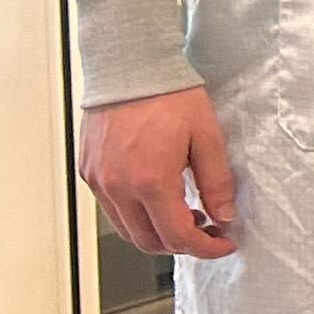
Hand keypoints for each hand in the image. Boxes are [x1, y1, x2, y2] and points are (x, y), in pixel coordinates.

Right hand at [77, 86, 237, 258]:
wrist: (131, 66)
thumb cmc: (169, 95)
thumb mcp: (208, 137)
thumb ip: (217, 182)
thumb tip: (223, 215)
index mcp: (150, 181)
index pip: (178, 237)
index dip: (205, 247)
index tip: (222, 243)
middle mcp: (118, 186)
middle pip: (148, 242)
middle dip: (182, 244)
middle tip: (207, 229)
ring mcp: (99, 180)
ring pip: (127, 230)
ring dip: (157, 232)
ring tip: (185, 214)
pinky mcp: (89, 171)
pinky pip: (111, 208)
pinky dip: (135, 215)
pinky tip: (157, 198)